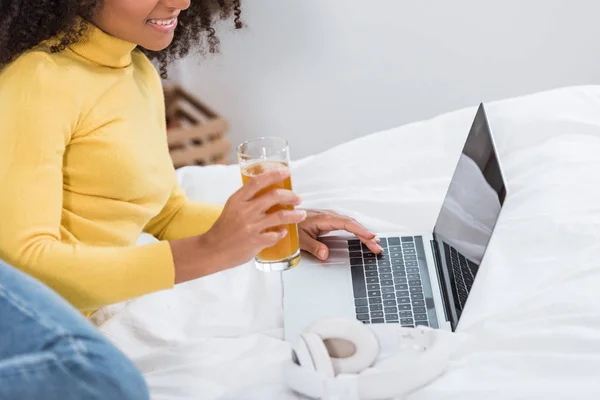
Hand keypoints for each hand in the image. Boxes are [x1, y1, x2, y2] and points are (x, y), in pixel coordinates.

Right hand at [171, 167, 306, 282]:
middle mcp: (245, 211)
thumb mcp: (231, 208)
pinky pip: (276, 235)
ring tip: (301, 214)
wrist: (211, 250)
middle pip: (274, 196)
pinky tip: (283, 232)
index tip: (286, 171)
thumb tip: (268, 194)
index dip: (274, 174)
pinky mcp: (256, 241)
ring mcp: (251, 226)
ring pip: (281, 216)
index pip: (258, 181)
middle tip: (298, 198)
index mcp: (237, 200)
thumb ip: (247, 201)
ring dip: (295, 215)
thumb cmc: (223, 229)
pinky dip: (282, 233)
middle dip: (290, 195)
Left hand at [298, 209, 381, 259]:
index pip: (347, 223)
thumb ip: (313, 246)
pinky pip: (347, 225)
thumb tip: (325, 254)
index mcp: (324, 218)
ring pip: (352, 224)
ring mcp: (331, 217)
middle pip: (353, 224)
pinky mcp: (330, 221)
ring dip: (364, 234)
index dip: (360, 230)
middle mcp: (330, 216)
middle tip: (377, 247)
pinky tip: (364, 237)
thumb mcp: (300, 239)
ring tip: (375, 244)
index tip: (370, 236)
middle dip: (366, 235)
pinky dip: (357, 231)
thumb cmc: (292, 225)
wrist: (285, 216)